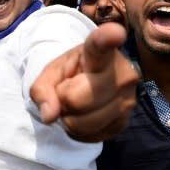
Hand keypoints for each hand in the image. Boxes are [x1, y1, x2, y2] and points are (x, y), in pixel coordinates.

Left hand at [30, 22, 137, 141]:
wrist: (89, 84)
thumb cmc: (70, 72)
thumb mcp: (50, 73)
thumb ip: (42, 89)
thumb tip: (50, 116)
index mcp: (99, 52)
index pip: (102, 45)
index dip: (108, 39)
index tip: (115, 32)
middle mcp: (122, 74)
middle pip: (77, 100)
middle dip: (62, 100)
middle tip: (67, 90)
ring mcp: (127, 100)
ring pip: (82, 123)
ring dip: (69, 118)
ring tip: (76, 102)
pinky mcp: (124, 123)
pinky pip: (89, 137)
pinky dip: (78, 131)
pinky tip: (84, 115)